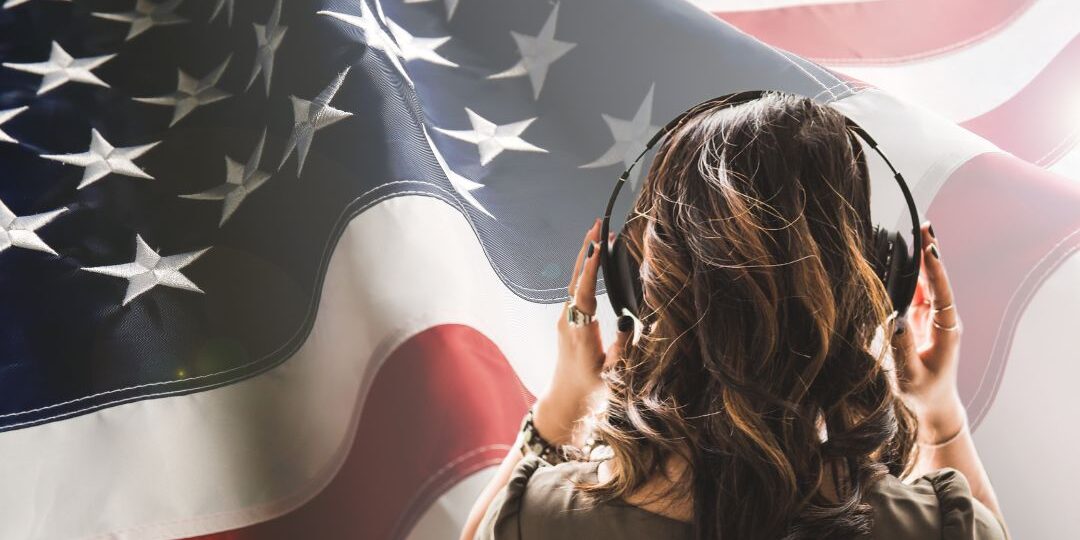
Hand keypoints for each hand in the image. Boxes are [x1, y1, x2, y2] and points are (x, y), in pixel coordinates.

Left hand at [534, 219, 632, 444]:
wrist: (565, 401)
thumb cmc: (590, 389)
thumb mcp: (612, 371)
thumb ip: (622, 345)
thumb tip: (631, 320)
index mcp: (579, 330)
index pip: (584, 291)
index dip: (591, 267)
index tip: (598, 244)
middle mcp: (568, 320)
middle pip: (576, 278)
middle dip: (587, 250)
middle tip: (597, 224)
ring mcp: (566, 320)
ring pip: (575, 282)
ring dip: (586, 258)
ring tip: (597, 234)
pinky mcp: (568, 321)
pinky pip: (576, 290)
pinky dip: (585, 272)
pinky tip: (594, 262)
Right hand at [891, 222, 966, 443]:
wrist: (934, 406)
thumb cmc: (923, 394)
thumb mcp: (910, 374)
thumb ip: (902, 347)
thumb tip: (893, 319)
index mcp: (946, 330)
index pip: (942, 293)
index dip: (936, 270)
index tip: (930, 249)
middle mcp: (943, 319)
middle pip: (937, 280)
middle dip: (930, 253)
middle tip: (923, 226)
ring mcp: (933, 317)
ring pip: (928, 283)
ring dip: (921, 259)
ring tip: (915, 232)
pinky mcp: (921, 319)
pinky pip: (917, 291)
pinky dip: (911, 273)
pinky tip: (904, 256)